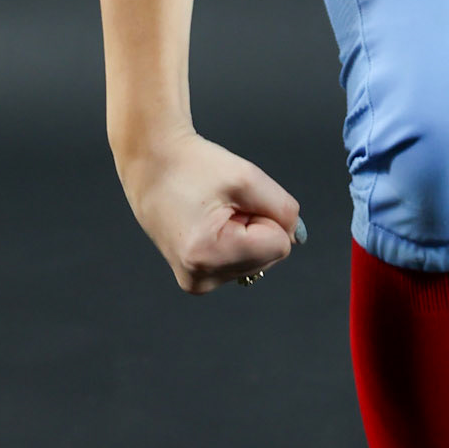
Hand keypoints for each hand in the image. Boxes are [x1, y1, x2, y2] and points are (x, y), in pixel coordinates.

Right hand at [118, 128, 303, 293]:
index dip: (266, 214)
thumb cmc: (194, 166)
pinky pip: (240, 262)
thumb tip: (296, 237)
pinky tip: (209, 224)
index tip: (236, 199)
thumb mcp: (247, 177)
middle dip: (256, 225)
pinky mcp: (196, 279)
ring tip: (213, 211)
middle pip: (269, 256)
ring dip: (245, 232)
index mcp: (210, 254)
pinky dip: (235, 240)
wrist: (152, 165)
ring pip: (257, 260)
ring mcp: (197, 282)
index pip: (280, 245)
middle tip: (224, 204)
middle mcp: (201, 278)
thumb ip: (282, 209)